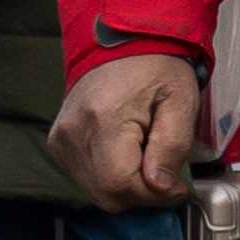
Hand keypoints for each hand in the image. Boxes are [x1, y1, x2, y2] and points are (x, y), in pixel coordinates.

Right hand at [51, 55, 202, 208]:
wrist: (123, 44)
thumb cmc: (156, 69)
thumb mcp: (181, 103)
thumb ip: (173, 147)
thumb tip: (161, 187)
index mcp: (103, 120)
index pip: (121, 184)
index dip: (155, 194)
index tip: (177, 185)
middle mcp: (73, 133)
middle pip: (107, 195)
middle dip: (143, 193)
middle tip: (165, 171)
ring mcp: (61, 140)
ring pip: (96, 192)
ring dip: (128, 186)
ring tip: (146, 156)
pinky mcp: (58, 144)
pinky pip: (86, 179)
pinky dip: (111, 178)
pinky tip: (127, 155)